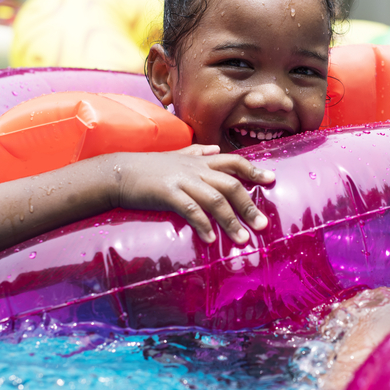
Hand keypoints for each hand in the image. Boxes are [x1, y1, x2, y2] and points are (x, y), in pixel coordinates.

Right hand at [112, 145, 275, 245]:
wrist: (118, 172)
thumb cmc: (148, 167)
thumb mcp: (175, 155)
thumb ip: (197, 152)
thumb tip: (215, 149)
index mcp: (200, 161)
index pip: (234, 161)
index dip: (254, 170)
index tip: (272, 180)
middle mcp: (195, 169)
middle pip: (231, 185)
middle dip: (249, 206)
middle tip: (262, 225)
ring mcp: (182, 181)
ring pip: (215, 200)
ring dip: (231, 221)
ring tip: (243, 240)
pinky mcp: (168, 193)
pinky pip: (191, 210)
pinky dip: (203, 225)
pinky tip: (210, 239)